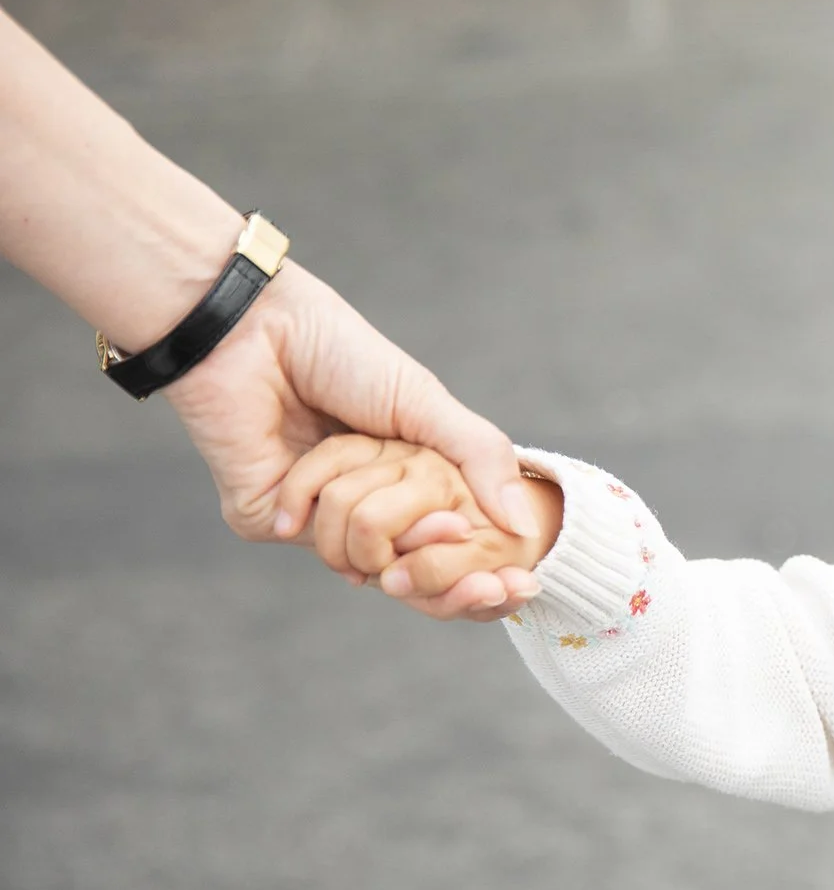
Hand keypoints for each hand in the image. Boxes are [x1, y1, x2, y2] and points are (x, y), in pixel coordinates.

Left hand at [164, 261, 533, 604]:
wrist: (253, 330)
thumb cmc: (340, 352)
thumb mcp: (427, 403)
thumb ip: (483, 459)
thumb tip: (524, 529)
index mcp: (401, 477)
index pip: (439, 539)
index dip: (460, 547)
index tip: (473, 539)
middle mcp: (358, 501)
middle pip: (400, 560)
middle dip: (416, 530)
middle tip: (426, 507)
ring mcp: (310, 513)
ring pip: (351, 554)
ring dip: (355, 500)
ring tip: (338, 442)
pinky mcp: (261, 514)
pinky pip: (304, 537)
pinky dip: (310, 499)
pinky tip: (298, 456)